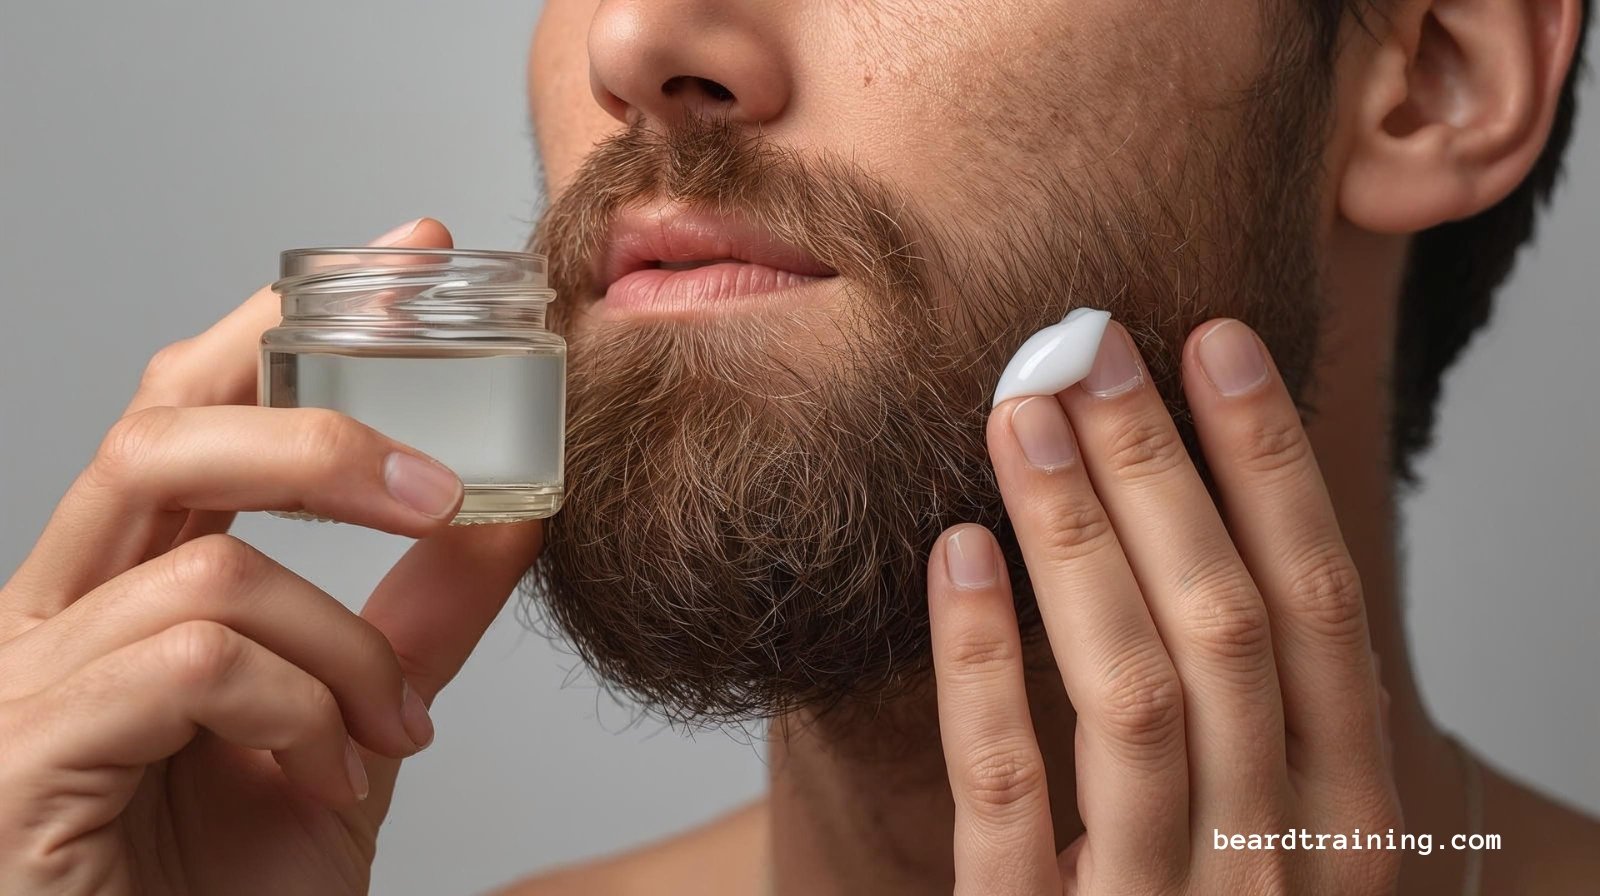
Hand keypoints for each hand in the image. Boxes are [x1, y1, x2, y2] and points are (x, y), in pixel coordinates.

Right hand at [0, 218, 542, 894]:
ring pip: (209, 566)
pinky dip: (298, 710)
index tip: (415, 252)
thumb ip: (414, 619)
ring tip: (394, 731)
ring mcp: (19, 681)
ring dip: (344, 649)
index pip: (192, 402)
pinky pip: (188, 664)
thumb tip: (512, 514)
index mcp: (123, 580)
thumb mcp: (352, 723)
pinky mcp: (20, 756)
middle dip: (316, 435)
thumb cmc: (233, 878)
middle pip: (159, 430)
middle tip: (436, 490)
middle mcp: (54, 608)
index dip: (293, 316)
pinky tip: (329, 777)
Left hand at [928, 319, 1401, 893]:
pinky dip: (984, 665)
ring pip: (1132, 693)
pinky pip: (1007, 796)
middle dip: (1162, 471)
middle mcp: (1270, 867)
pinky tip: (955, 554)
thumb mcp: (1268, 831)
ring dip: (1077, 537)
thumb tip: (1202, 511)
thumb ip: (1256, 713)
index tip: (1216, 345)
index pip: (1321, 612)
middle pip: (1228, 629)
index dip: (1271, 469)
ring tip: (1018, 413)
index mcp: (1344, 824)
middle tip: (1091, 343)